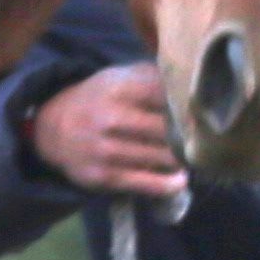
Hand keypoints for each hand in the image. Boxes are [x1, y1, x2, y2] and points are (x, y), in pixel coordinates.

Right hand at [24, 63, 191, 204]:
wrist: (52, 129)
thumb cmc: (100, 100)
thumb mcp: (118, 77)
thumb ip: (153, 75)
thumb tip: (194, 82)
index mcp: (118, 87)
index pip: (167, 95)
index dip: (190, 104)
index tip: (205, 111)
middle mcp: (110, 117)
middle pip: (169, 129)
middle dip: (191, 135)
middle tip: (208, 138)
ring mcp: (106, 150)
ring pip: (163, 158)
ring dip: (183, 159)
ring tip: (193, 156)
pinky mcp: (104, 176)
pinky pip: (148, 184)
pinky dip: (170, 183)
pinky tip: (180, 179)